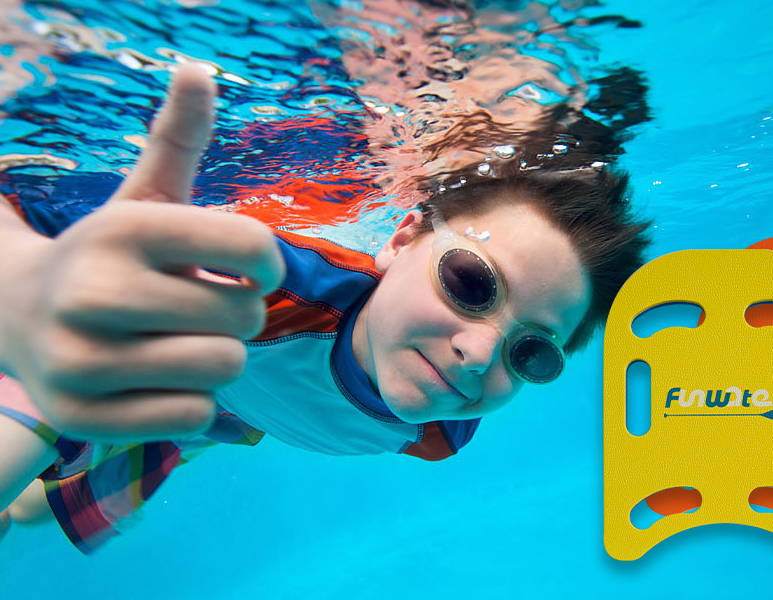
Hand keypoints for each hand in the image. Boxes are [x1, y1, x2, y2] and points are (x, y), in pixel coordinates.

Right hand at [0, 63, 284, 442]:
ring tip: (179, 341)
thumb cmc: (112, 255)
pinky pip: (197, 416)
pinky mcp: (82, 417)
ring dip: (219, 357)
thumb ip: (177, 139)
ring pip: (224, 368)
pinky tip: (156, 379)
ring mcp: (79, 361)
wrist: (15, 315)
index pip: (254, 245)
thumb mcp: (142, 196)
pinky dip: (193, 400)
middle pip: (246, 317)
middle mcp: (91, 291)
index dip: (268, 262)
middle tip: (201, 308)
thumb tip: (199, 69)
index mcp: (122, 227)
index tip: (247, 267)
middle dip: (239, 313)